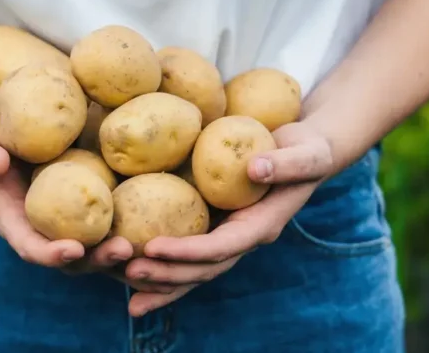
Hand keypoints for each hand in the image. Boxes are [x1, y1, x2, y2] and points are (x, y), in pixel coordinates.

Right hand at [0, 130, 176, 292]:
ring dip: (126, 251)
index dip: (51, 255)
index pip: (32, 247)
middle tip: (123, 251)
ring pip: (101, 245)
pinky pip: (118, 220)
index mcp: (18, 223)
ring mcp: (74, 221)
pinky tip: (168, 218)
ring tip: (152, 244)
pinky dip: (139, 226)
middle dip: (99, 259)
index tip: (72, 250)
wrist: (12, 135)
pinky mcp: (96, 205)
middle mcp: (49, 230)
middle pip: (75, 257)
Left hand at [123, 121, 334, 316]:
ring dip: (160, 277)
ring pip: (192, 267)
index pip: (223, 247)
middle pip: (202, 267)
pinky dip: (162, 261)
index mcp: (262, 226)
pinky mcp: (215, 222)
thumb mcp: (306, 153)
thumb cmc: (307, 149)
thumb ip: (286, 162)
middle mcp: (243, 237)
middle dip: (166, 273)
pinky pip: (187, 248)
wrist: (305, 152)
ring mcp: (228, 233)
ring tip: (121, 279)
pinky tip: (131, 265)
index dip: (189, 252)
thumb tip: (255, 168)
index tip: (154, 248)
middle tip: (127, 270)